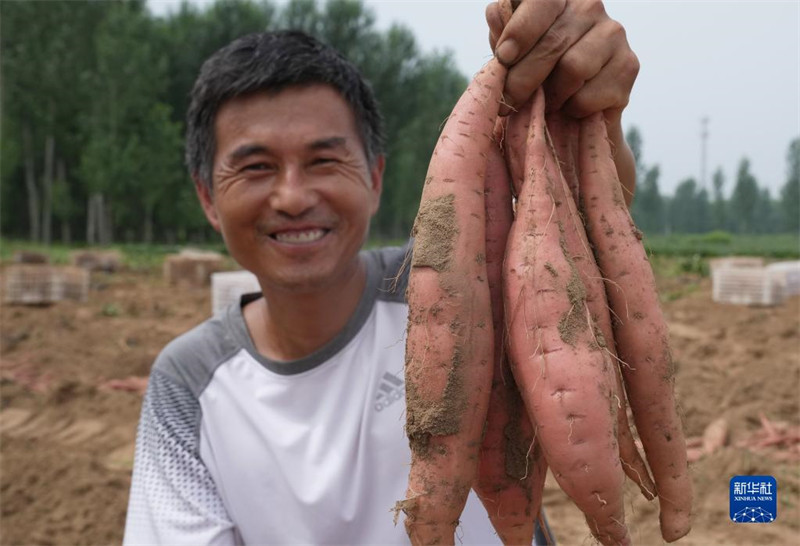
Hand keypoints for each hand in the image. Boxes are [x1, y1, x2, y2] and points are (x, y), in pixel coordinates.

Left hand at [486, 0, 638, 119]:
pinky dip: (572, 109)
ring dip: (551, 96)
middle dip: (522, 79)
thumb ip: (503, 31)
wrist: (575, 111)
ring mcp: (614, 33)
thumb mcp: (512, 50)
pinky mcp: (628, 65)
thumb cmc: (536, 72)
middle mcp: (590, 6)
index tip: (503, 59)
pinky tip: (569, 107)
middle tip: (507, 102)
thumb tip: (496, 14)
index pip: (542, 1)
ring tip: (544, 103)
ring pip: (573, 69)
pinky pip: (590, 94)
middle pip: (552, 44)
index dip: (519, 31)